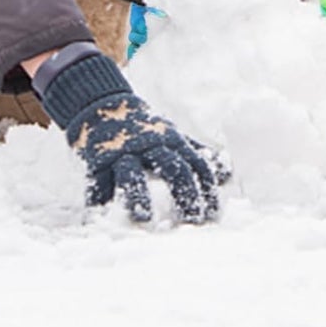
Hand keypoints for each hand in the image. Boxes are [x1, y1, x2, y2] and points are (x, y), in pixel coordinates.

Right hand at [37, 50, 222, 222]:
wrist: (103, 104)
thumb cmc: (144, 128)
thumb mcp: (172, 137)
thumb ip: (197, 154)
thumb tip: (227, 175)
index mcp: (172, 141)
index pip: (197, 166)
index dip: (207, 191)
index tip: (212, 216)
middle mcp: (150, 145)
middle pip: (172, 168)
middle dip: (185, 195)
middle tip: (192, 222)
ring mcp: (123, 151)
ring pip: (132, 173)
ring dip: (138, 196)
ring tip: (143, 220)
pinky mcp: (98, 158)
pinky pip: (98, 181)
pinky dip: (99, 199)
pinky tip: (101, 216)